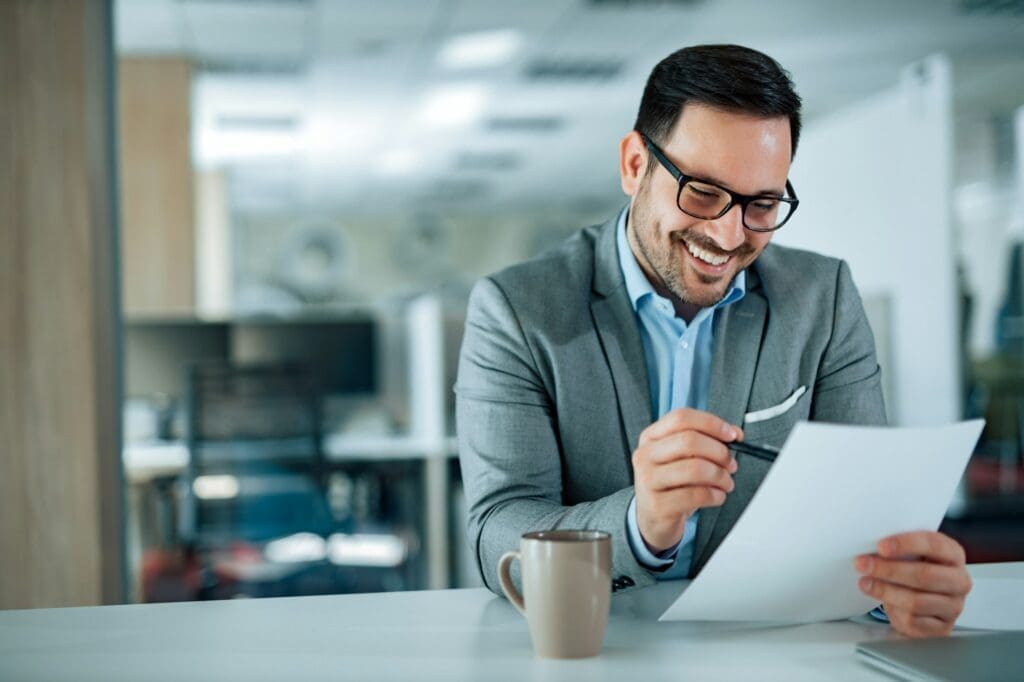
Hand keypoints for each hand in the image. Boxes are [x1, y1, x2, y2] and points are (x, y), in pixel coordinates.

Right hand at [632, 408, 741, 553]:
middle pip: (689, 440)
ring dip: (720, 476)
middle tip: (730, 463)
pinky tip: (717, 496)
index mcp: (651, 437)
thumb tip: (734, 433)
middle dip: (720, 452)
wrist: (652, 517)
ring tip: (725, 482)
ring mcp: (648, 480)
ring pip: (695, 468)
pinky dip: (715, 495)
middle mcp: (646, 455)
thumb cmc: (671, 484)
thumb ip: (706, 440)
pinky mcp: (658, 505)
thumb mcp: (682, 458)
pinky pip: (696, 495)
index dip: (711, 423)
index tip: (731, 435)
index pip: (681, 418)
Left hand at [855, 531, 971, 637]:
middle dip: (889, 570)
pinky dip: (894, 611)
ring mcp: (953, 606)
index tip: (881, 546)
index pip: (934, 544)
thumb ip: (901, 549)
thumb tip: (871, 548)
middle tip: (863, 565)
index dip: (905, 544)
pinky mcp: (942, 627)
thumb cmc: (917, 570)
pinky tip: (883, 601)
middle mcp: (959, 580)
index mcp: (953, 554)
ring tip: (865, 583)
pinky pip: (913, 620)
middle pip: (924, 575)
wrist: (926, 601)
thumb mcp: (912, 554)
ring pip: (916, 601)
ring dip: (885, 591)